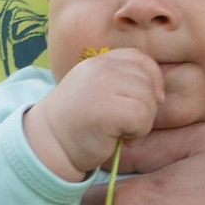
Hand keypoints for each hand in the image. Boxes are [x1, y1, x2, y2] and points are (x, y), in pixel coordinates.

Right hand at [23, 47, 163, 184]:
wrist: (48, 145)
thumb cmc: (76, 125)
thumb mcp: (96, 93)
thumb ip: (119, 83)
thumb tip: (157, 91)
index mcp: (98, 63)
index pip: (139, 58)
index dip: (153, 78)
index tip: (152, 99)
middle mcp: (100, 68)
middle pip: (147, 80)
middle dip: (147, 106)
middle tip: (127, 125)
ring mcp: (102, 85)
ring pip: (148, 99)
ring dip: (142, 122)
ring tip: (122, 132)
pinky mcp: (106, 107)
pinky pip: (142, 115)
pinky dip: (138, 132)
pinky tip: (121, 139)